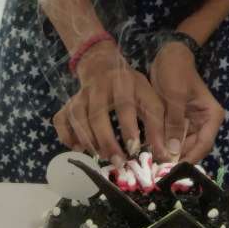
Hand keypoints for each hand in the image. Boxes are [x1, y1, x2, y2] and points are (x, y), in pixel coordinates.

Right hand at [53, 41, 165, 164]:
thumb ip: (158, 125)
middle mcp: (99, 87)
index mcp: (123, 83)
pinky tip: (79, 148)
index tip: (134, 149)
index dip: (128, 127)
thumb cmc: (131, 87)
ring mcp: (80, 95)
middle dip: (106, 141)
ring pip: (77, 118)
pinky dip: (67, 136)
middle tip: (117, 162)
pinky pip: (61, 120)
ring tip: (102, 157)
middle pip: (97, 114)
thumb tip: (167, 155)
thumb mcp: (148, 97)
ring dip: (88, 140)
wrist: (102, 65)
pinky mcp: (68, 103)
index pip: (125, 105)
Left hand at [150, 41, 224, 165]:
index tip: (173, 170)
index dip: (189, 159)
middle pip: (192, 149)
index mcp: (211, 116)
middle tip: (158, 170)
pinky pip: (172, 138)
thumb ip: (174, 124)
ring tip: (152, 163)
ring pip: (181, 147)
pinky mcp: (178, 122)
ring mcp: (191, 123)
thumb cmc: (175, 71)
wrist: (167, 53)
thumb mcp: (174, 97)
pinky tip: (150, 151)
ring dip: (168, 154)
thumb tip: (173, 153)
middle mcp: (204, 123)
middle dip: (176, 159)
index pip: (204, 144)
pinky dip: (162, 144)